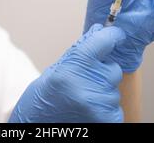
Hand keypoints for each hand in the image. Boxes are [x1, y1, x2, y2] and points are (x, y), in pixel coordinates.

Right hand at [9, 24, 125, 122]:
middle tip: (85, 82)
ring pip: (114, 91)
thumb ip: (81, 50)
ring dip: (103, 93)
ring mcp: (98, 103)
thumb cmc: (45, 94)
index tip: (117, 34)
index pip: (104, 41)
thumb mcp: (59, 66)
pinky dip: (106, 110)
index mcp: (75, 64)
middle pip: (113, 69)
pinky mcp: (106, 120)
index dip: (113, 35)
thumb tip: (99, 30)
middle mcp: (87, 83)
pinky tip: (89, 110)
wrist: (36, 121)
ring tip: (82, 100)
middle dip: (104, 73)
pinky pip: (116, 109)